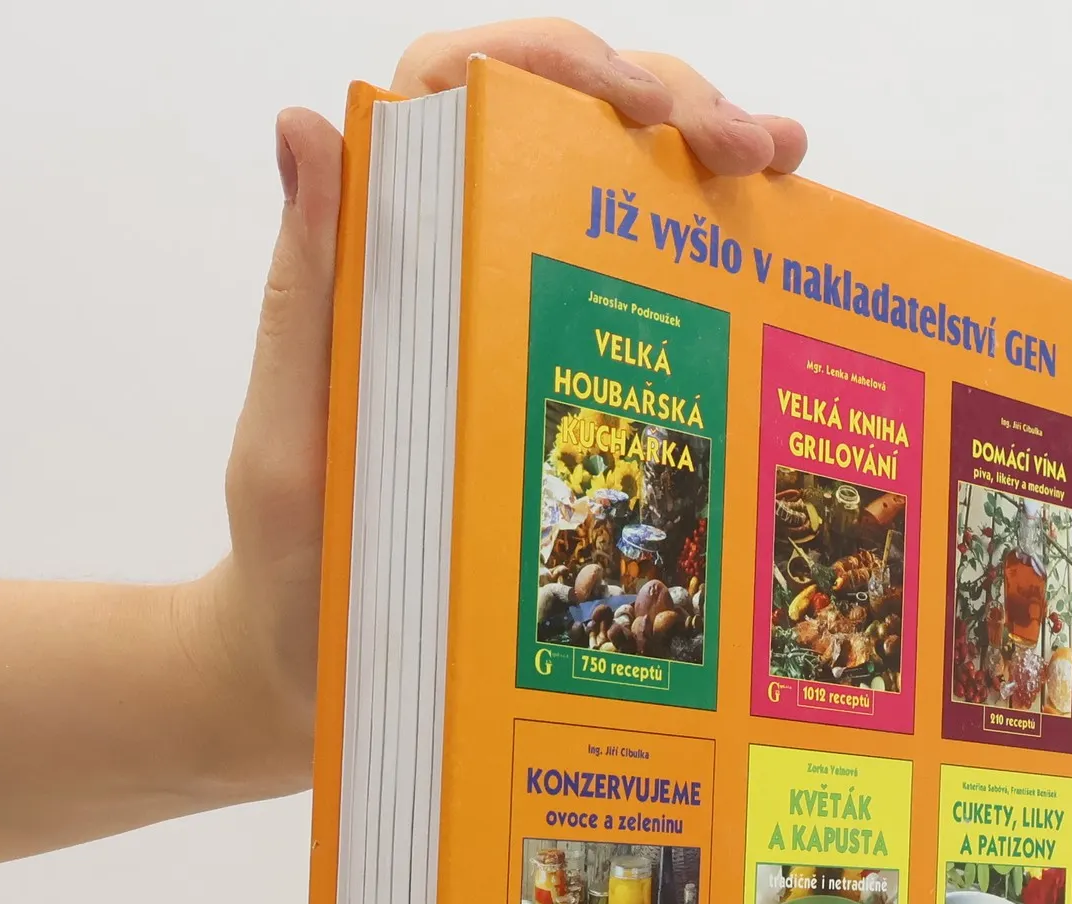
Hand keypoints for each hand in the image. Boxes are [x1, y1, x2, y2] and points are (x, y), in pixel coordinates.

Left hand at [201, 21, 806, 780]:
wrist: (317, 673)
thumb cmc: (293, 568)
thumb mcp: (290, 441)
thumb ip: (304, 296)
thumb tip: (302, 124)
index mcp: (376, 253)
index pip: (455, 90)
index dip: (551, 63)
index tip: (635, 102)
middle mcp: (447, 262)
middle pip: (558, 118)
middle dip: (664, 101)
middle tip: (750, 147)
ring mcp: (509, 319)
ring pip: (610, 188)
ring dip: (702, 156)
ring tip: (781, 167)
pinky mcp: (552, 386)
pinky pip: (635, 299)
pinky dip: (706, 260)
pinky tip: (771, 252)